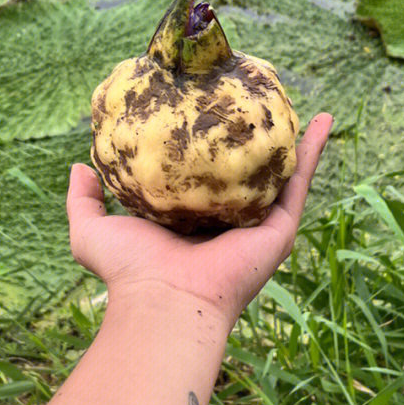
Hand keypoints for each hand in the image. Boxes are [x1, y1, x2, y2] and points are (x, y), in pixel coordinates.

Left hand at [67, 113, 331, 327]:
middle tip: (255, 103)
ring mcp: (257, 225)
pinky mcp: (279, 229)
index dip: (206, 149)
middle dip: (251, 142)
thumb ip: (84, 199)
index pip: (203, 178)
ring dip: (293, 140)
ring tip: (297, 104)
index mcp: (190, 222)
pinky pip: (300, 182)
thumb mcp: (92, 230)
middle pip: (245, 173)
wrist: (164, 301)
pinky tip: (324, 121)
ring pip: (279, 173)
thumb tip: (79, 167)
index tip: (207, 114)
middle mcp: (227, 223)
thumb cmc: (129, 272)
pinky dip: (314, 151)